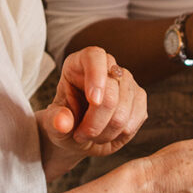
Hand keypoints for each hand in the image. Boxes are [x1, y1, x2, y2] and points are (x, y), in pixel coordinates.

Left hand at [37, 46, 146, 172]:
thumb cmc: (66, 122)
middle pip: (111, 92)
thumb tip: (62, 123)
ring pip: (124, 110)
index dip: (96, 76)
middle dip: (95, 122)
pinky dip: (121, 133)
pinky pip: (137, 117)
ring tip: (92, 135)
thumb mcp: (52, 123)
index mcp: (80, 63)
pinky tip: (108, 134)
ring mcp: (126, 81)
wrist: (81, 134)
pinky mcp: (139, 97)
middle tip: (81, 135)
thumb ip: (55, 121)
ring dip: (106, 132)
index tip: (93, 101)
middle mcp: (107, 66)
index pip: (94, 56)